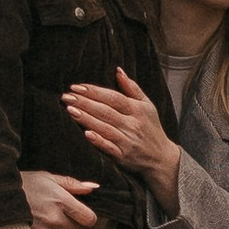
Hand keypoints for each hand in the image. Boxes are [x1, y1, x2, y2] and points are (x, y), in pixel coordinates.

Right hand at [20, 170, 98, 228]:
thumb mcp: (49, 177)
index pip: (88, 218)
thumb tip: (93, 188)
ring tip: (60, 226)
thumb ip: (73, 184)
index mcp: (60, 200)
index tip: (83, 215)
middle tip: (68, 219)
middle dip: (77, 226)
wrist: (1, 196)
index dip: (89, 218)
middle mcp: (53, 218)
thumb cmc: (26, 184)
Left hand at [63, 68, 183, 203]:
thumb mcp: (147, 106)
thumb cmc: (151, 129)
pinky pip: (109, 148)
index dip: (94, 91)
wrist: (161, 158)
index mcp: (137, 109)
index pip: (113, 97)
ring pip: (105, 127)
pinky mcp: (123, 156)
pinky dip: (99, 141)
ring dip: (86, 119)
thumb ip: (132, 88)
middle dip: (85, 102)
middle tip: (66, 96)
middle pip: (105, 111)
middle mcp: (132, 124)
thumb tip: (118, 70)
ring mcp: (127, 141)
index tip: (76, 86)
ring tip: (70, 109)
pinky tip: (86, 134)